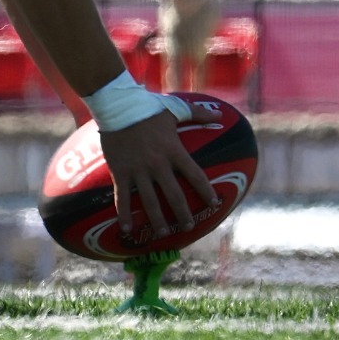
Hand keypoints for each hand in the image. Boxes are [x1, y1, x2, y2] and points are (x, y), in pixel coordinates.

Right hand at [100, 110, 212, 240]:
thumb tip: (220, 116)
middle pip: (174, 195)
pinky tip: (128, 229)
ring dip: (157, 220)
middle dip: (183, 214)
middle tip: (187, 227)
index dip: (206, 191)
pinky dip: (124, 214)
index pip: (195, 175)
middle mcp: (158, 164)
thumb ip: (199, 113)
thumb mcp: (175, 108)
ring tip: (163, 234)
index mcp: (174, 150)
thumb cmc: (148, 107)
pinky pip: (122, 197)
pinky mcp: (120, 172)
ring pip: (150, 201)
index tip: (214, 204)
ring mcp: (138, 170)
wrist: (117, 106)